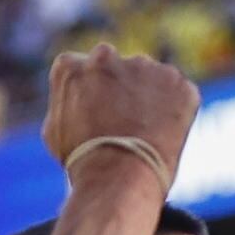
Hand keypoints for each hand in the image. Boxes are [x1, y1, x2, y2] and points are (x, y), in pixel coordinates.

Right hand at [42, 42, 196, 186]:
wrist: (118, 178)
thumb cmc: (82, 162)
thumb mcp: (55, 131)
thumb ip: (67, 101)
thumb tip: (78, 96)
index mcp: (71, 65)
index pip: (81, 71)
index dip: (91, 96)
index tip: (97, 116)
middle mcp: (105, 56)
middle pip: (116, 69)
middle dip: (121, 89)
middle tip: (124, 124)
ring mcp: (145, 66)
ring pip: (150, 79)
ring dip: (150, 98)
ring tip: (145, 136)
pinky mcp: (177, 82)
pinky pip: (179, 94)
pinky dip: (176, 111)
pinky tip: (164, 137)